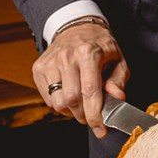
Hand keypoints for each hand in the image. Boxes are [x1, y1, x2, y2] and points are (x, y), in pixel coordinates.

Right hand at [32, 21, 129, 137]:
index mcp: (88, 53)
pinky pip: (48, 97)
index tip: (101, 130)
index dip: (95, 115)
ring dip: (71, 112)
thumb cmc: (101, 47)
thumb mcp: (118, 60)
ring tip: (82, 106)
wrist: (77, 27)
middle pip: (72, 100)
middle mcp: (66, 56)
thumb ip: (118, 81)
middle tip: (93, 118)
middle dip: (84, 116)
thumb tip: (118, 98)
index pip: (90, 92)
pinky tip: (70, 97)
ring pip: (57, 102)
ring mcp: (50, 62)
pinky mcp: (39, 67)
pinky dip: (59, 104)